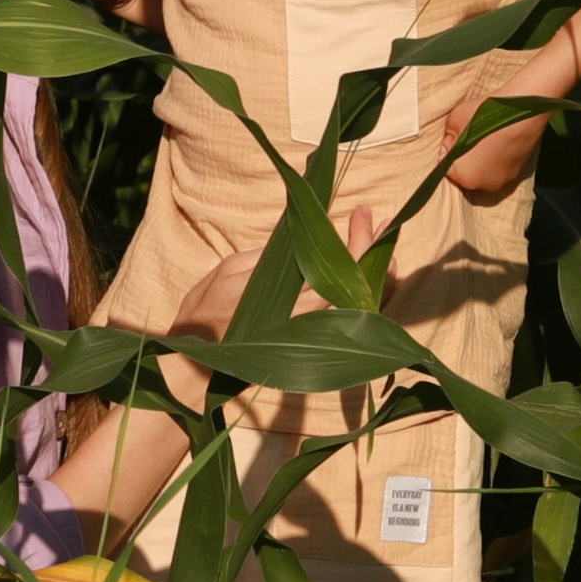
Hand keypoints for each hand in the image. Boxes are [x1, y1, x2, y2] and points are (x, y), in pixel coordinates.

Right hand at [158, 209, 390, 408]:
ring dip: (376, 274)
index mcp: (284, 299)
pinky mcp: (308, 345)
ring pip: (359, 308)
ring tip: (383, 244)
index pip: (337, 269)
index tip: (360, 214)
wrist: (197, 367)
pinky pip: (347, 322)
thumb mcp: (227, 271)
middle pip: (356, 287)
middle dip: (372, 249)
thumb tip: (302, 237)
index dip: (356, 242)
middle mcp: (304, 321)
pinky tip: (365, 276)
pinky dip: (364, 298)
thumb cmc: (204, 314)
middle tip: (377, 220)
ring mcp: (309, 336)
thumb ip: (267, 256)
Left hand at [440, 94, 542, 198]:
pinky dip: (496, 157)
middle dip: (464, 156)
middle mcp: (485, 185)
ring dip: (481, 158)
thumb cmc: (486, 115)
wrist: (525, 110)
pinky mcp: (520, 172)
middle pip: (467, 172)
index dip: (447, 149)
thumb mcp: (454, 120)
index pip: (446, 167)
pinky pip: (500, 167)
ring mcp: (504, 180)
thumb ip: (449, 136)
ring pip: (485, 170)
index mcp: (465, 176)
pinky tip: (498, 140)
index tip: (451, 136)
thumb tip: (451, 143)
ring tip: (485, 137)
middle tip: (467, 135)